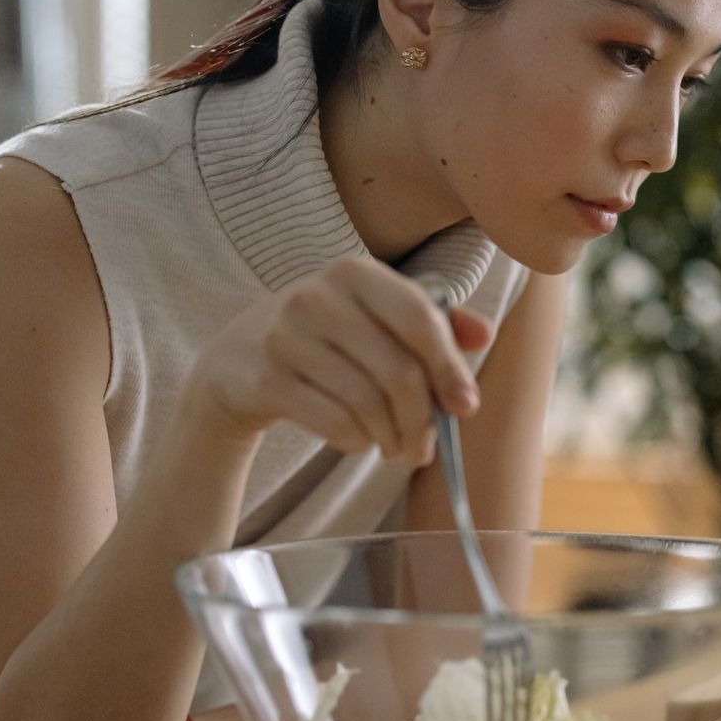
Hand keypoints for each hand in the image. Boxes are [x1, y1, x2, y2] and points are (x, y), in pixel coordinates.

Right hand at [186, 255, 493, 461]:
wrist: (236, 360)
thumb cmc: (328, 338)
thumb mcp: (376, 317)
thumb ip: (435, 322)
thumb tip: (485, 333)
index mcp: (354, 273)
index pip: (420, 320)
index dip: (450, 368)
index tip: (467, 408)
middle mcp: (316, 296)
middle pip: (397, 370)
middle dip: (421, 419)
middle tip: (426, 447)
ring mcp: (284, 336)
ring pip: (368, 402)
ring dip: (392, 436)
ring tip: (397, 448)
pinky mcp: (264, 379)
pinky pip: (334, 422)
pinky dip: (357, 441)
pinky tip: (360, 442)